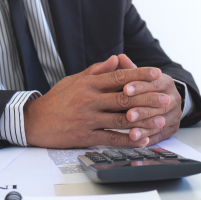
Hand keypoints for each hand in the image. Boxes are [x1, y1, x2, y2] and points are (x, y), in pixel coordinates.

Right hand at [23, 55, 172, 147]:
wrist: (34, 121)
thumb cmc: (57, 100)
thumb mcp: (74, 80)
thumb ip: (97, 70)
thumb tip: (117, 59)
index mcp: (89, 84)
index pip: (119, 76)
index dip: (140, 74)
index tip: (157, 73)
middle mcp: (89, 100)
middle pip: (124, 98)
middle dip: (147, 98)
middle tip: (166, 98)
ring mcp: (88, 119)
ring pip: (120, 120)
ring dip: (143, 121)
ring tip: (160, 120)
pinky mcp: (85, 136)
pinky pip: (111, 139)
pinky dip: (128, 140)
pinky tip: (141, 140)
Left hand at [123, 73, 182, 145]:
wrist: (164, 100)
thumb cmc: (144, 88)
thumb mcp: (138, 77)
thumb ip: (129, 69)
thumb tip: (119, 57)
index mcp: (166, 82)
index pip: (153, 83)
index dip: (139, 86)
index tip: (125, 89)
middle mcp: (174, 98)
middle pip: (158, 105)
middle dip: (142, 110)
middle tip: (128, 115)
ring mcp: (175, 114)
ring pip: (160, 121)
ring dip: (145, 128)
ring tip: (131, 134)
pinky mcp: (173, 128)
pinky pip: (161, 135)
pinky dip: (149, 138)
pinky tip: (138, 142)